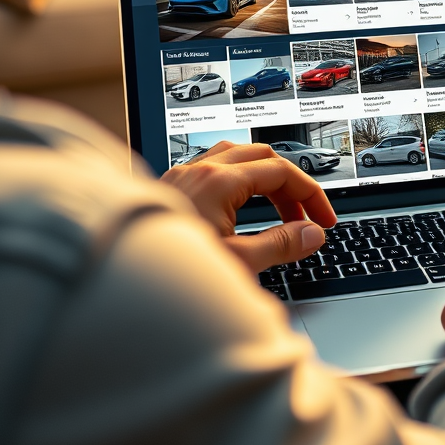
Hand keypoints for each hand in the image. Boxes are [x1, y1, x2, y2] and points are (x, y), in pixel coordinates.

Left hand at [161, 142, 335, 272]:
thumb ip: (281, 245)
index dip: (310, 195)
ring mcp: (182, 176)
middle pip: (262, 157)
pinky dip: (239, 180)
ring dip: (264, 178)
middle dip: (290, 186)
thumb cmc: (171, 276)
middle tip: (304, 219)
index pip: (281, 172)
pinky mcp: (171, 188)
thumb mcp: (238, 263)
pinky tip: (241, 207)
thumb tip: (311, 234)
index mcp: (219, 181)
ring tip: (278, 211)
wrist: (120, 288)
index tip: (324, 221)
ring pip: (237, 156)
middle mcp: (198, 170)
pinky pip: (214, 167)